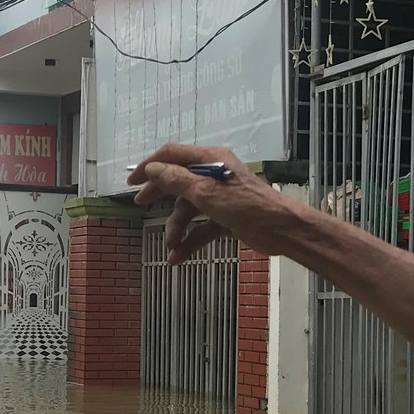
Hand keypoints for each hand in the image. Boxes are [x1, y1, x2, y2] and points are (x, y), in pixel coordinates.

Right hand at [129, 145, 302, 265]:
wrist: (280, 230)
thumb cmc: (246, 205)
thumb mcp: (205, 192)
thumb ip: (176, 180)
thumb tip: (152, 169)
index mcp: (210, 160)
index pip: (172, 155)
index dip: (150, 166)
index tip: (133, 181)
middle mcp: (213, 175)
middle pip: (177, 181)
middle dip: (159, 195)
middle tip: (140, 205)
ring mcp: (219, 198)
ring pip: (188, 209)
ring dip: (176, 227)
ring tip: (170, 245)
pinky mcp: (225, 218)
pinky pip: (200, 228)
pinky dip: (189, 241)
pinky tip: (177, 257)